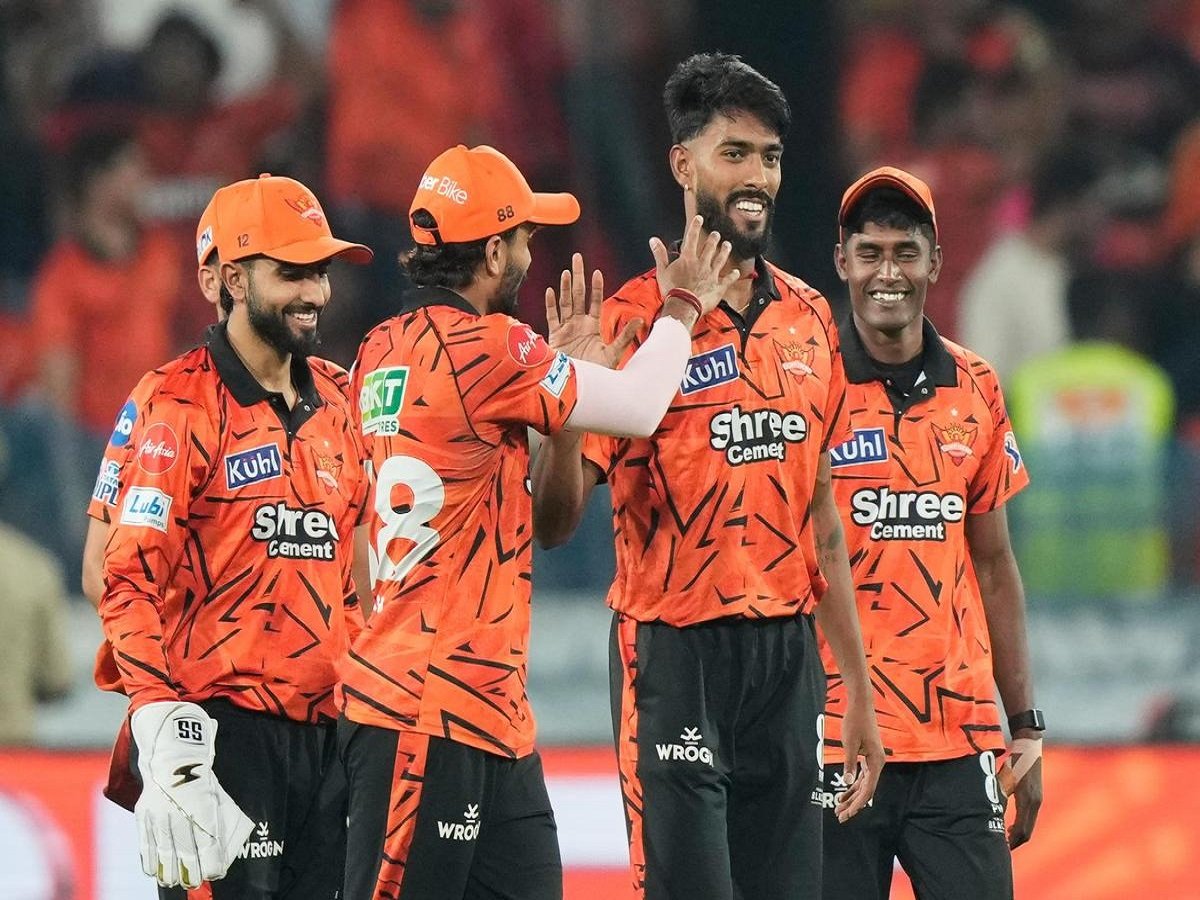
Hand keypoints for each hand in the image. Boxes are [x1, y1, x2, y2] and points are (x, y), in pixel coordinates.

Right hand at [131, 701, 254, 887]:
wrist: (172, 757)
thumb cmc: (200, 780)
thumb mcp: (214, 797)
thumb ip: (214, 823)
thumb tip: (217, 854)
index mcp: (202, 806)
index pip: (208, 843)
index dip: (212, 862)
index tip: (216, 873)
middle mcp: (179, 812)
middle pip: (186, 852)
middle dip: (192, 872)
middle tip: (196, 883)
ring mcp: (159, 815)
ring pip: (164, 852)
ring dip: (171, 872)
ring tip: (176, 882)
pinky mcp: (144, 815)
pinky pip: (146, 844)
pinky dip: (151, 861)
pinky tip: (156, 872)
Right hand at [545, 253, 642, 367]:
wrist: (578, 386)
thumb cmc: (597, 373)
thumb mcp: (613, 353)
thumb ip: (624, 336)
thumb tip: (640, 319)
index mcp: (592, 327)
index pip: (595, 301)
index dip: (596, 287)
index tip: (597, 272)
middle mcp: (579, 324)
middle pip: (578, 295)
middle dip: (578, 276)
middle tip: (578, 257)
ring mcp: (566, 329)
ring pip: (565, 303)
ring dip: (565, 286)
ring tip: (567, 271)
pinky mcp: (555, 337)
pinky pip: (552, 317)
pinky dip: (551, 304)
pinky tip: (551, 290)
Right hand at [650, 215, 740, 315]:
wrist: (684, 306)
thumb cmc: (672, 290)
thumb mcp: (662, 271)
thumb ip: (659, 254)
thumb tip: (653, 240)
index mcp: (688, 259)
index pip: (691, 238)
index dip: (695, 227)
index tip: (699, 218)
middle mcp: (701, 264)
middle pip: (709, 247)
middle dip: (713, 239)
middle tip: (716, 233)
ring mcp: (711, 274)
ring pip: (720, 259)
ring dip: (724, 251)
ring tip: (727, 245)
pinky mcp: (718, 286)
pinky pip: (727, 279)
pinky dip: (732, 276)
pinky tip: (736, 272)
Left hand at [834, 697, 884, 822]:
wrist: (861, 704)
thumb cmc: (855, 722)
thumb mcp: (850, 743)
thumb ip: (849, 763)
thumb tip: (847, 782)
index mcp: (876, 762)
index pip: (868, 789)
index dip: (858, 804)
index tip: (848, 814)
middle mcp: (877, 763)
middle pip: (866, 790)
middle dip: (853, 804)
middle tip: (840, 817)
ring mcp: (873, 761)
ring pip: (863, 784)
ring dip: (851, 797)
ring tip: (839, 809)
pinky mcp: (867, 757)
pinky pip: (861, 776)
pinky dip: (852, 785)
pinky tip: (842, 794)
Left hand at [1003, 743, 1042, 848]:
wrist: (1029, 747)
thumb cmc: (1014, 760)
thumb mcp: (1005, 778)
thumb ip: (1000, 795)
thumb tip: (993, 812)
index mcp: (1027, 801)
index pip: (1022, 830)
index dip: (1012, 841)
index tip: (1003, 847)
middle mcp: (1035, 803)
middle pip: (1027, 830)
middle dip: (1015, 841)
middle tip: (1002, 847)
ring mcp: (1037, 800)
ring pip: (1029, 824)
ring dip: (1018, 833)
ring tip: (1005, 838)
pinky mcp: (1036, 796)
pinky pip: (1030, 816)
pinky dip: (1021, 824)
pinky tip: (1011, 826)